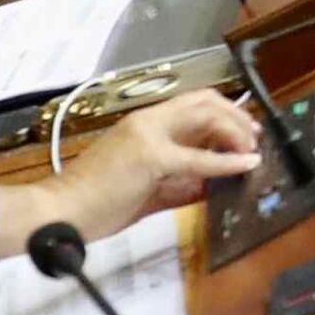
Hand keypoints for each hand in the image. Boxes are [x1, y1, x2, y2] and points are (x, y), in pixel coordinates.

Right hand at [0, 90, 267, 254]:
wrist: (60, 212)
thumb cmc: (95, 201)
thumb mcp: (145, 186)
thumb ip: (178, 181)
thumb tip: (211, 184)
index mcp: (142, 124)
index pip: (192, 104)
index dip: (223, 113)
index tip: (243, 132)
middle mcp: (147, 122)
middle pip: (204, 102)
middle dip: (236, 116)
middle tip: (254, 138)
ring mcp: (148, 136)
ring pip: (205, 117)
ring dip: (236, 132)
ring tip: (252, 150)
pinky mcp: (149, 158)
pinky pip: (199, 158)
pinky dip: (227, 161)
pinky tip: (244, 164)